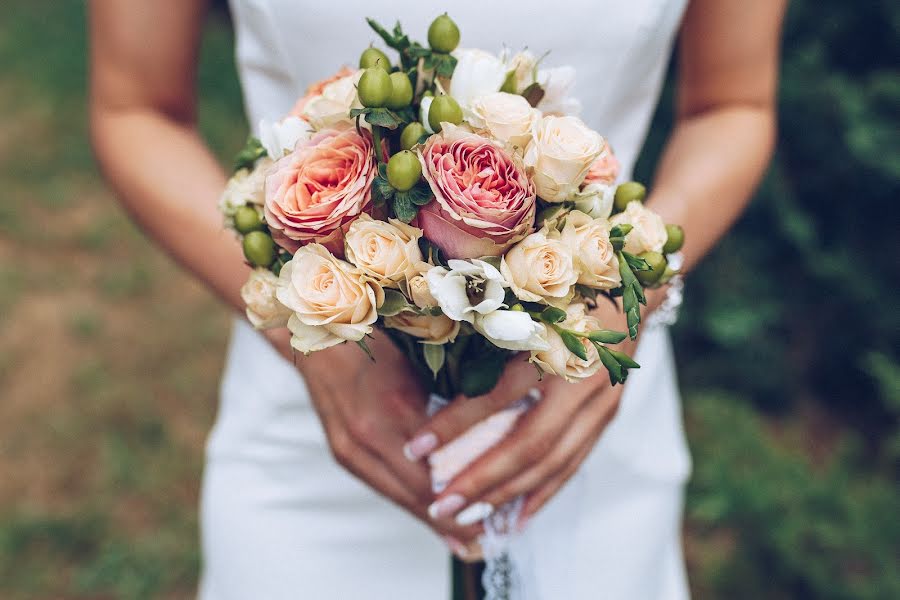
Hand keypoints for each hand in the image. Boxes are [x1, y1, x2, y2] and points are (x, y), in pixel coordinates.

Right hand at [266, 328, 482, 545]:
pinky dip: (406, 499)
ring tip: (460, 536)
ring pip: (395, 496)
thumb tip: (483, 437)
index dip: (462, 501)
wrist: (320, 337)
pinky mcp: (342, 452)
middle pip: (413, 496)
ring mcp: (349, 449)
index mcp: (391, 414)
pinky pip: (380, 484)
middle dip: (449, 522)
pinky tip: (427, 510)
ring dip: (427, 517)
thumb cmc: (377, 341)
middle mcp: (366, 439)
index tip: (492, 514)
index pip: (432, 474)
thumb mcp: (419, 368)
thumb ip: (444, 408)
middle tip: (483, 537)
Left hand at [404, 299, 636, 537]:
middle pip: (529, 443)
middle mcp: (580, 375)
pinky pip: (574, 463)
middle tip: (440, 506)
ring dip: (508, 495)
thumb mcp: (520, 296)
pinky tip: (517, 518)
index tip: (414, 449)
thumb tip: (425, 357)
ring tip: (468, 520)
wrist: (628, 281)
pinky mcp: (607, 414)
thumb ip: (482, 325)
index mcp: (552, 340)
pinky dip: (544, 493)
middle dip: (481, 480)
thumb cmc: (558, 285)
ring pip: (553, 461)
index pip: (496, 395)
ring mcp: (600, 400)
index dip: (454, 425)